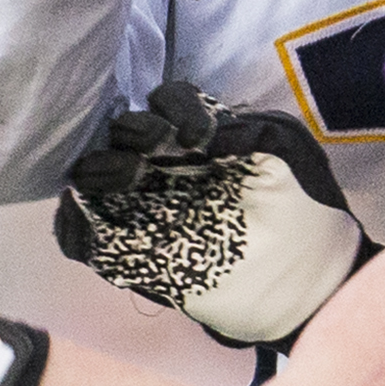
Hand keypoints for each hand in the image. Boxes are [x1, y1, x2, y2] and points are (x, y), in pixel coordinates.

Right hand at [55, 82, 372, 344]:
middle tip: (151, 155)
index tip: (196, 138)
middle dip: (130, 134)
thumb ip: (244, 128)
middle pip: (121, 134)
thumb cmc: (305, 208)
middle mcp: (164, 168)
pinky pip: (80, 238)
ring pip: (91, 178)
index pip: (164, 103)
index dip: (172, 108)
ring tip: (128, 179)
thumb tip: (194, 135)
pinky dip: (72, 225)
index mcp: (199, 138)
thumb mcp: (287, 150)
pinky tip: (86, 213)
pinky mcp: (131, 257)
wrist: (312, 282)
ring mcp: (143, 211)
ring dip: (97, 170)